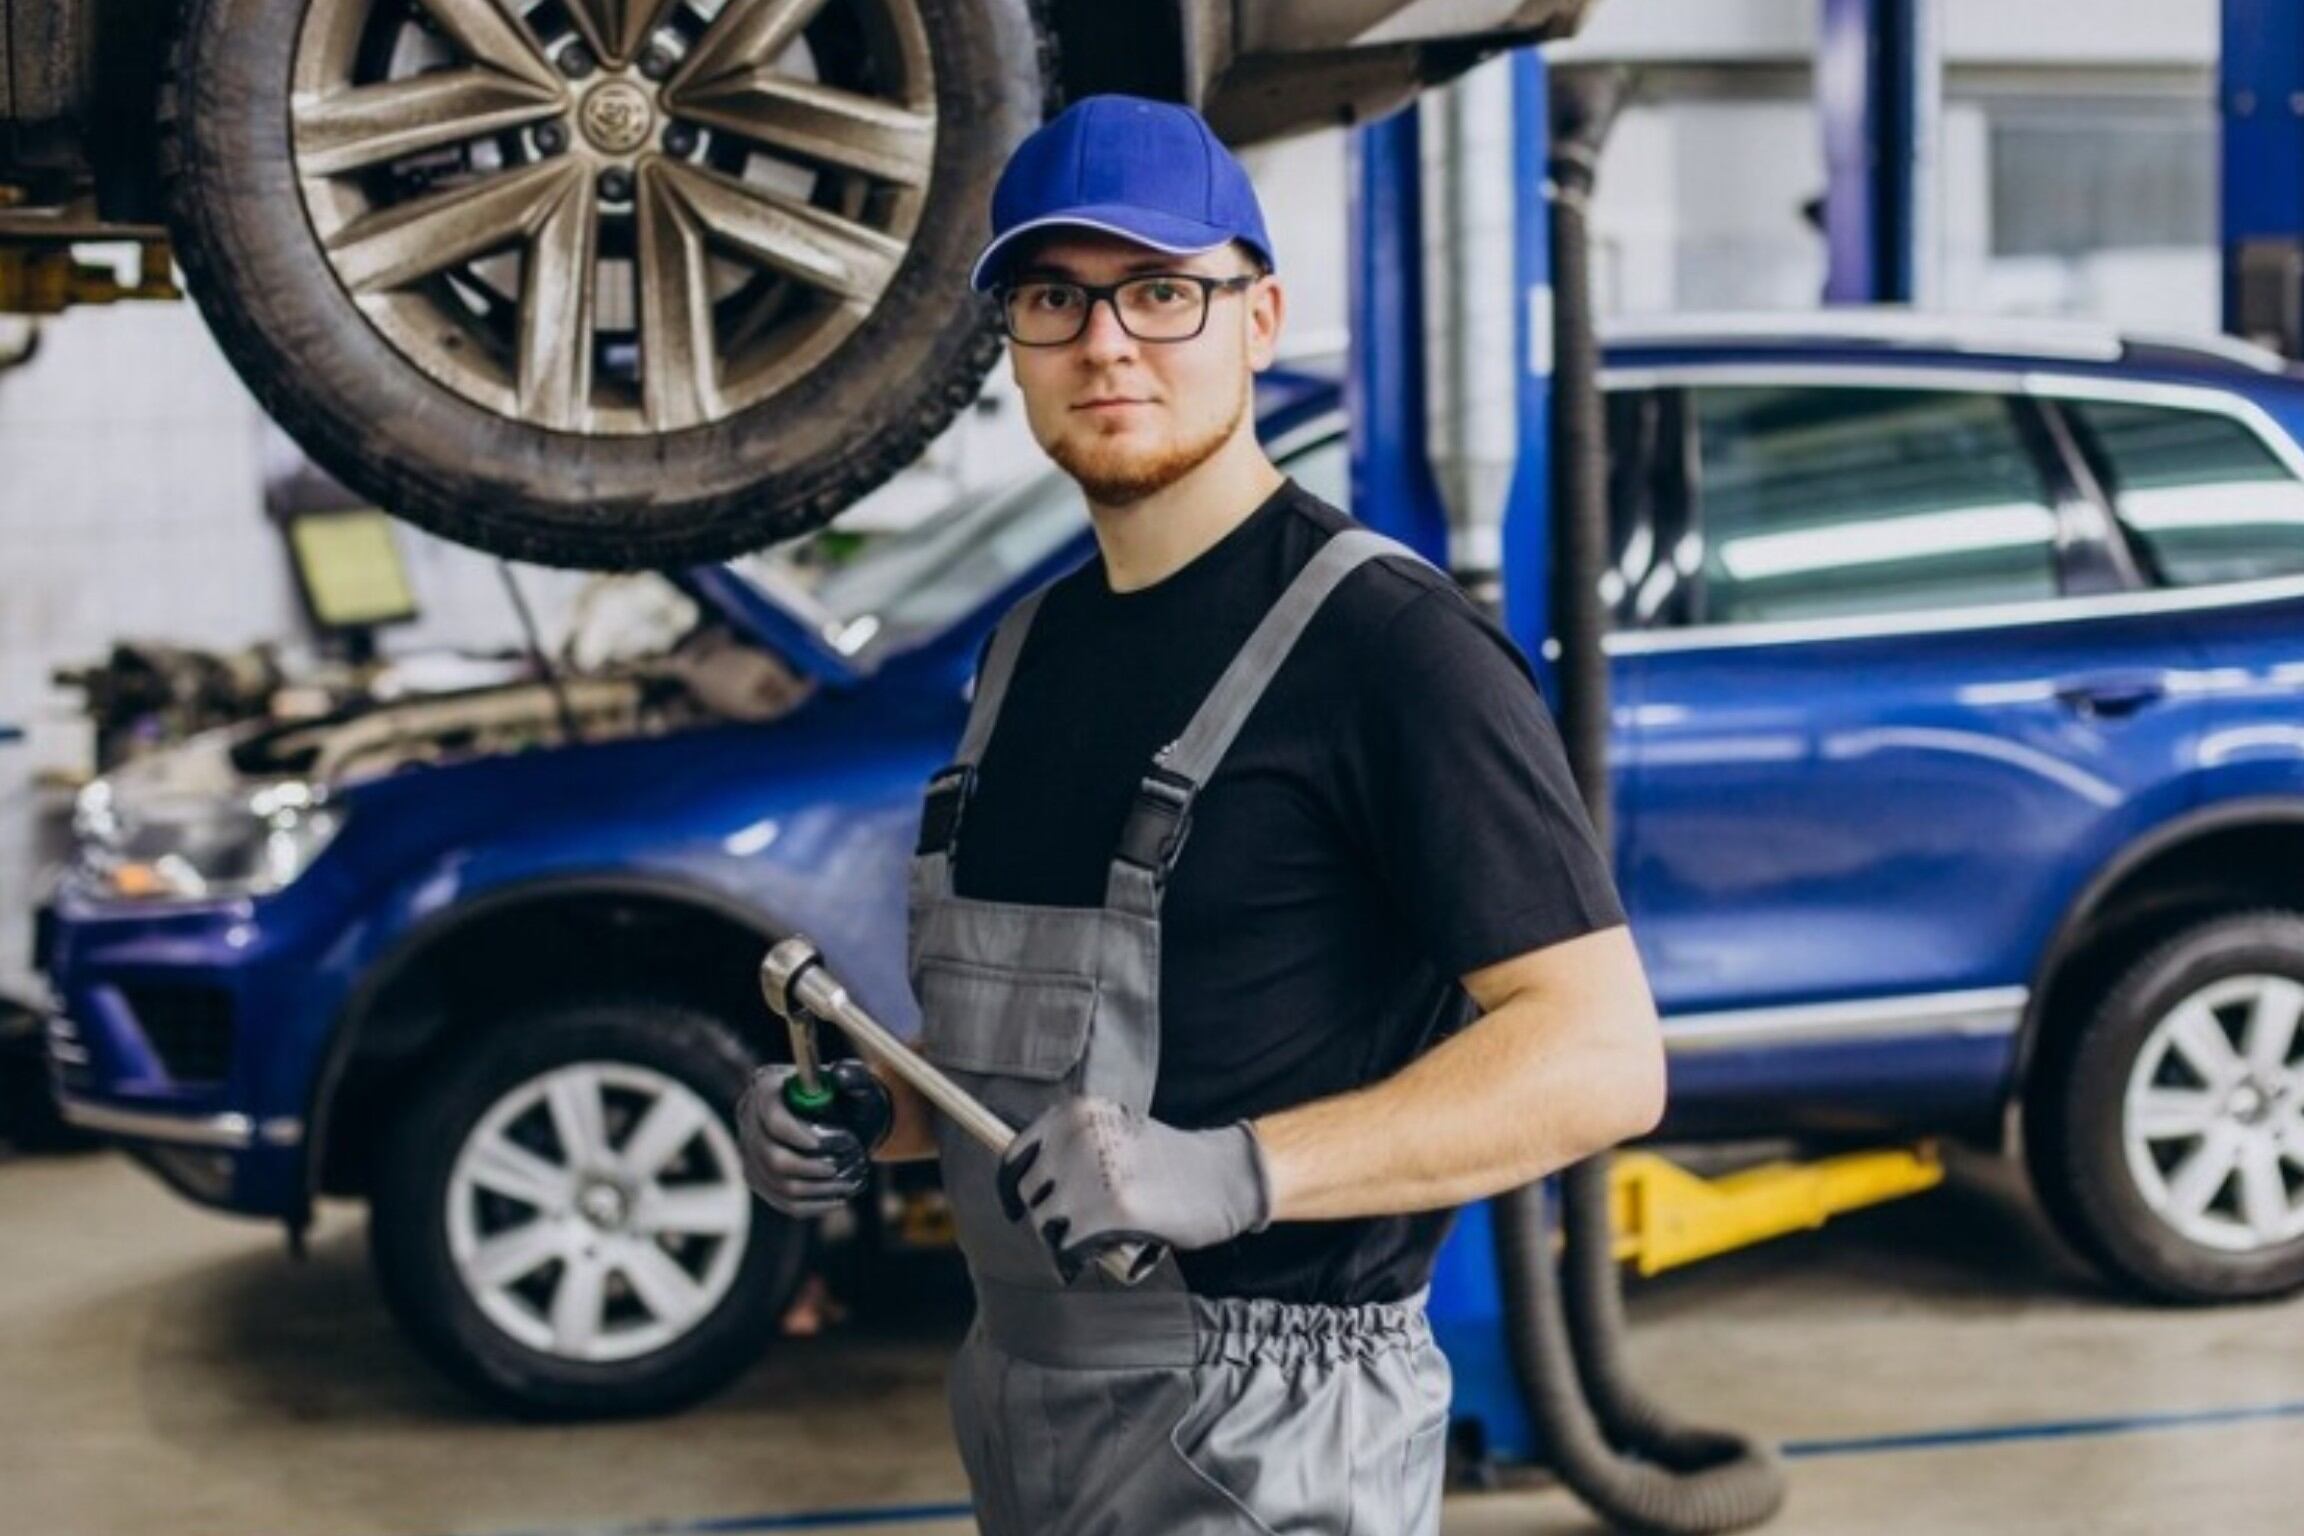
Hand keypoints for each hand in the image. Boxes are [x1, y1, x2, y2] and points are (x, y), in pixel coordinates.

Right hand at [736, 1061, 889, 1217]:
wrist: (845, 1120)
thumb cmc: (849, 1098)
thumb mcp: (857, 1084)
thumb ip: (854, 1076)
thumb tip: (841, 1075)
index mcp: (767, 1087)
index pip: (771, 1116)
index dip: (793, 1133)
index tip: (819, 1144)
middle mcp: (750, 1118)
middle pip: (770, 1155)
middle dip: (808, 1167)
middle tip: (837, 1168)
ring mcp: (751, 1151)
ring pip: (778, 1183)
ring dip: (817, 1189)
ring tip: (848, 1185)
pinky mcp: (759, 1178)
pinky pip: (782, 1201)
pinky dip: (812, 1205)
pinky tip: (838, 1200)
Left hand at [997, 1096, 1270, 1281]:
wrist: (1222, 1176)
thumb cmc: (1169, 1162)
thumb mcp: (1114, 1134)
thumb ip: (1072, 1150)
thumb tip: (1027, 1185)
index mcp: (1075, 1112)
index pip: (1015, 1155)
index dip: (1013, 1186)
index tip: (1017, 1207)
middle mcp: (1078, 1137)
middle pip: (1030, 1195)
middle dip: (1048, 1216)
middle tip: (1080, 1226)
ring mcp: (1092, 1174)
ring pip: (1045, 1225)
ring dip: (1064, 1240)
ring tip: (1099, 1237)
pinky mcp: (1110, 1212)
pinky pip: (1068, 1249)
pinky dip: (1076, 1260)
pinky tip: (1099, 1256)